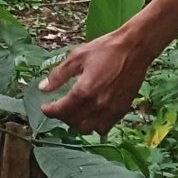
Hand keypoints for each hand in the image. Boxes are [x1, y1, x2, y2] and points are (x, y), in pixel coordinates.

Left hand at [37, 26, 151, 134]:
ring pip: (88, 128)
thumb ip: (59, 75)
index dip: (50, 111)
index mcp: (85, 90)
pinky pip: (104, 127)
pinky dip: (94, 125)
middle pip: (74, 122)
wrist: (134, 49)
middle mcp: (98, 104)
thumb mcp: (77, 56)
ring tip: (73, 112)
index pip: (62, 110)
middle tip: (58, 107)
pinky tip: (90, 114)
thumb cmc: (105, 49)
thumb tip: (43, 88)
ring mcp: (111, 110)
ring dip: (77, 123)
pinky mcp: (121, 111)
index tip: (45, 108)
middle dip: (62, 117)